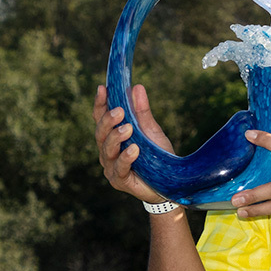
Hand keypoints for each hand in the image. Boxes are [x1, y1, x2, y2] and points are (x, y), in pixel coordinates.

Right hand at [93, 84, 173, 202]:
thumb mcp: (151, 131)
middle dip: (108, 121)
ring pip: (107, 150)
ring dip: (116, 138)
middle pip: (100, 133)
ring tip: (127, 128)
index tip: (103, 89)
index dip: (100, 104)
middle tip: (119, 111)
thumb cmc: (157, 156)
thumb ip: (142, 112)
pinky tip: (133, 149)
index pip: (100, 118)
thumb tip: (137, 87)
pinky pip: (119, 168)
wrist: (170, 183)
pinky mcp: (119, 181)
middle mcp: (108, 151)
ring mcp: (111, 167)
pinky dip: (125, 157)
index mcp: (112, 137)